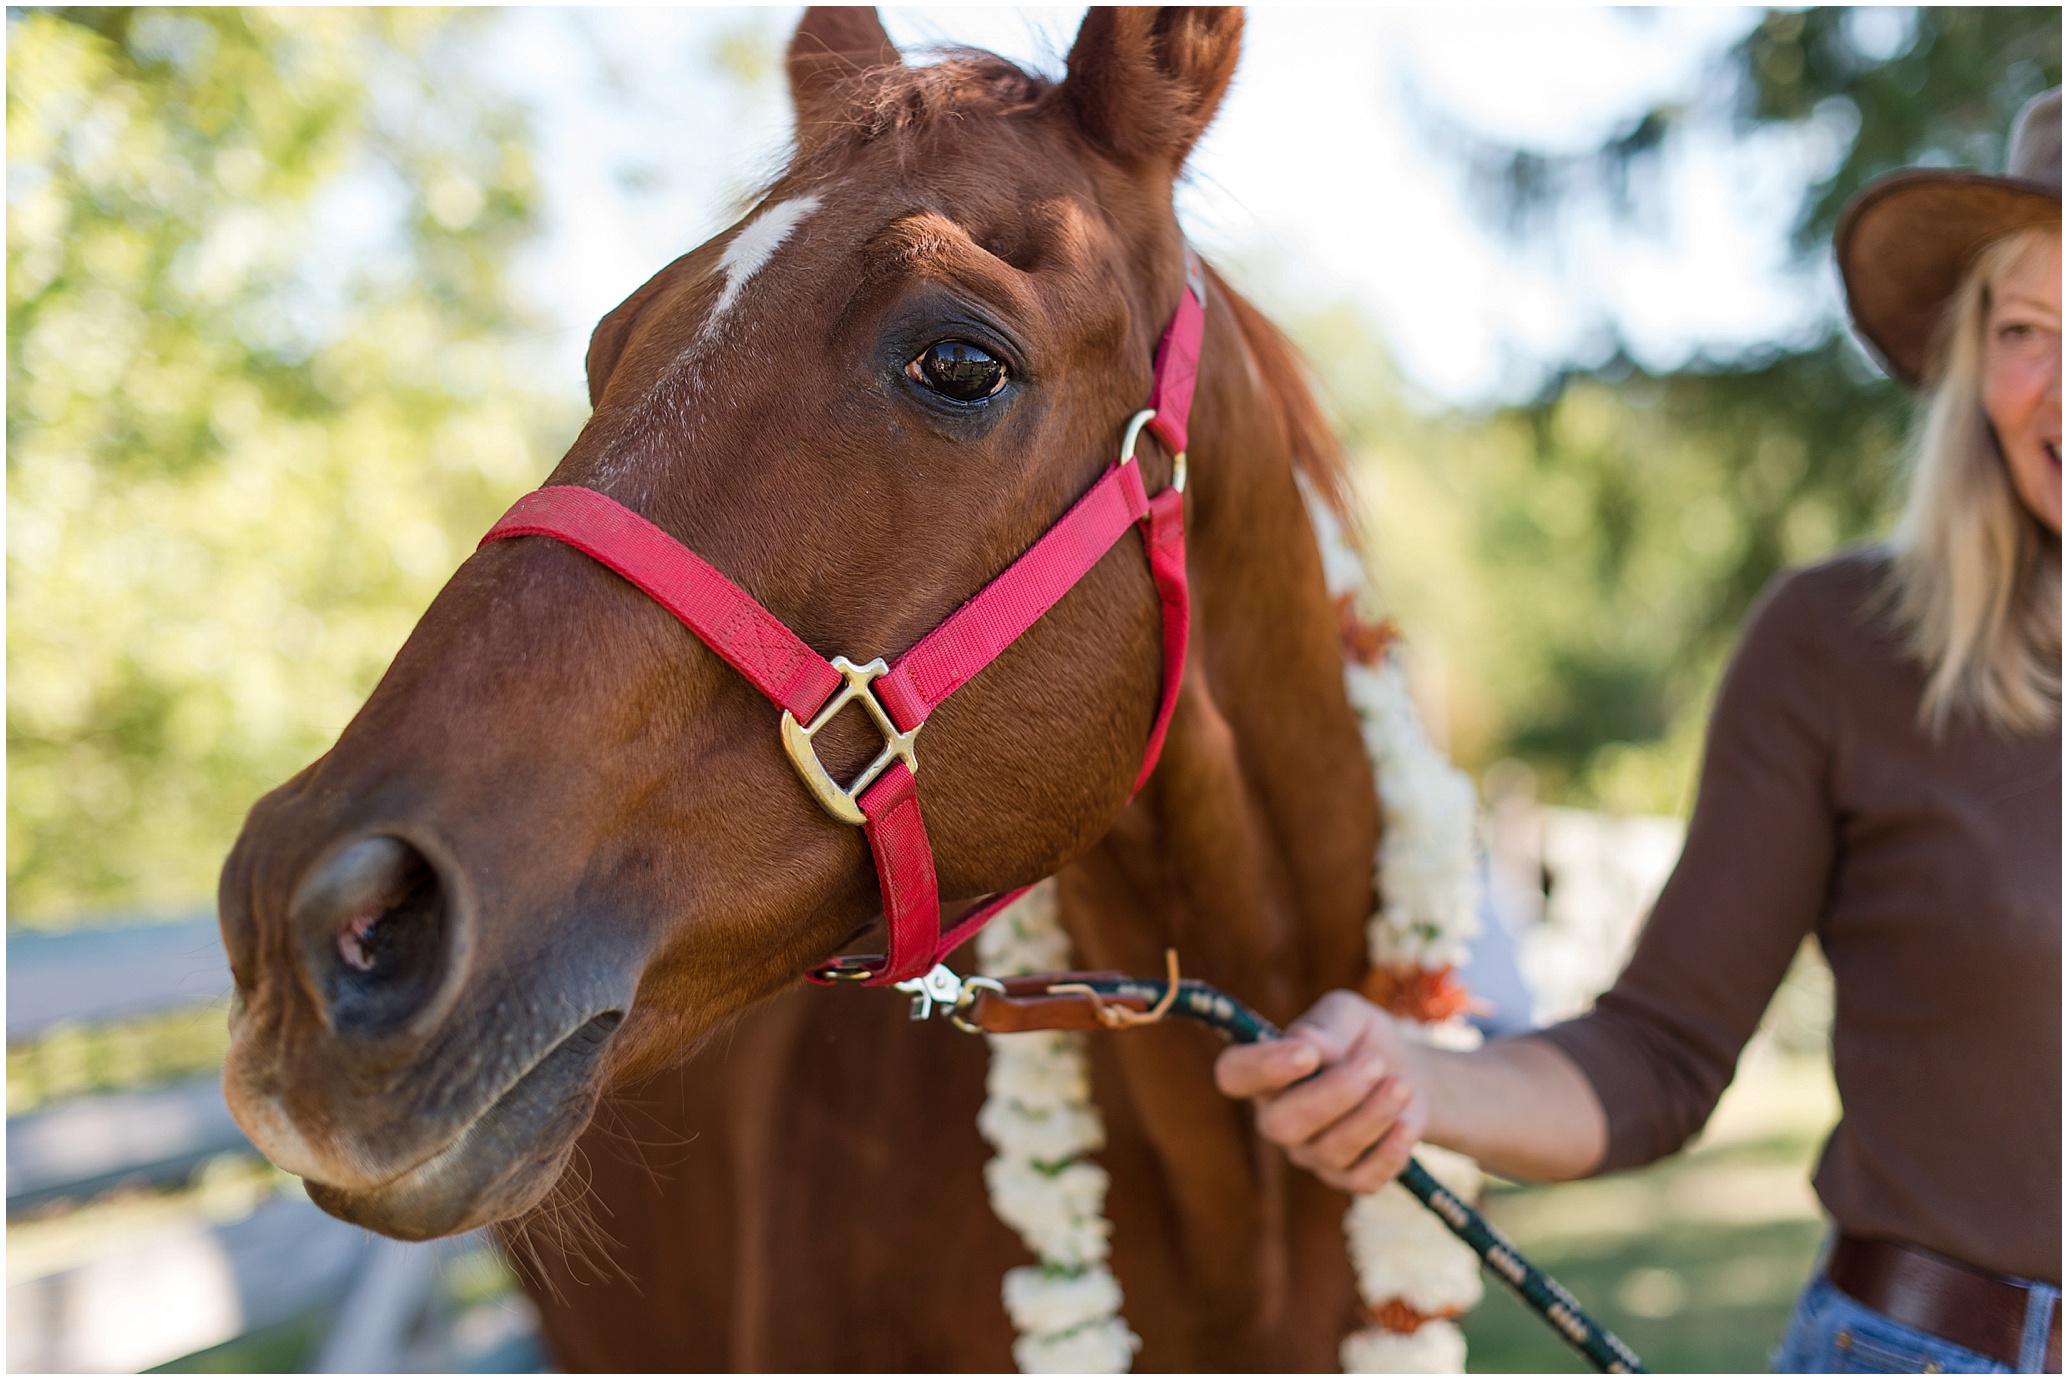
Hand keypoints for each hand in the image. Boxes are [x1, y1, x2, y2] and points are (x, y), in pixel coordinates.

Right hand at [1213, 989, 1427, 1193]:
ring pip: (1329, 1150)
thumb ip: (1328, 1026)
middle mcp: (1277, 1117)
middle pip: (1281, 1124)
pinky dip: (1389, 1152)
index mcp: (1264, 1072)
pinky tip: (1407, 1124)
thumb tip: (1309, 1045)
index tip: (1307, 1054)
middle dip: (1333, 1094)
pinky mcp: (1346, 1178)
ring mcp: (1310, 1153)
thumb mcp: (1349, 1014)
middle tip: (1374, 1063)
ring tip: (1402, 1084)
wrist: (1404, 1072)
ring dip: (1372, 1115)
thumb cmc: (1361, 1039)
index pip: (1234, 1075)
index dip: (1262, 1067)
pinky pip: (1361, 1179)